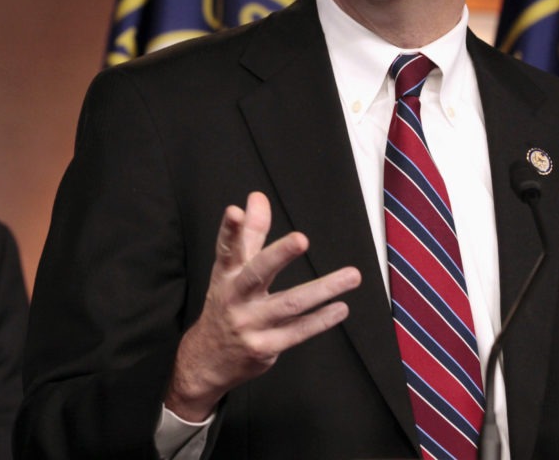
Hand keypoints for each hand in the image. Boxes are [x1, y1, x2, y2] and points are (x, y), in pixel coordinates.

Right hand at [165, 191, 360, 420]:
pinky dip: (320, 320)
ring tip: (352, 276)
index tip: (234, 212)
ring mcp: (249, 324)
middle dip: (278, 255)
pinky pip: (297, 332)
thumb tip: (256, 197)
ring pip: (289, 304)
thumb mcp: (231, 270)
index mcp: (227, 275)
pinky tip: (340, 307)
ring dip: (323, 289)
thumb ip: (249, 233)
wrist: (206, 360)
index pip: (227, 249)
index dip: (230, 231)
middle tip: (301, 238)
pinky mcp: (263, 347)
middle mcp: (235, 298)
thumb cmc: (226, 304)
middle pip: (257, 273)